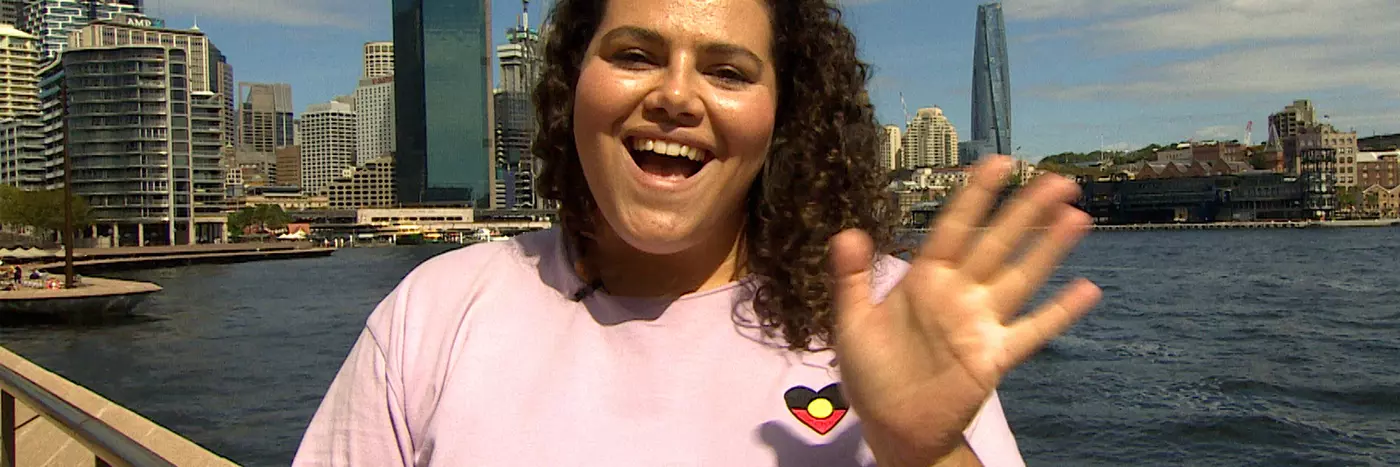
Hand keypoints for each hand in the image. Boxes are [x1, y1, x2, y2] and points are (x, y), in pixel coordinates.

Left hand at [829, 155, 1101, 466]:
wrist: (893, 427)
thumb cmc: (872, 373)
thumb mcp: (852, 324)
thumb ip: (851, 279)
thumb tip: (847, 233)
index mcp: (924, 279)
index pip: (954, 227)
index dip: (976, 195)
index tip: (1000, 162)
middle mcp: (959, 294)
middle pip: (997, 243)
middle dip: (1026, 211)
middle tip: (1057, 179)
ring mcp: (981, 324)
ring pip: (1021, 277)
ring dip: (1048, 249)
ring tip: (1077, 217)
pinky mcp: (995, 357)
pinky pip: (1032, 331)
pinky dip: (1059, 312)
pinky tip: (1087, 290)